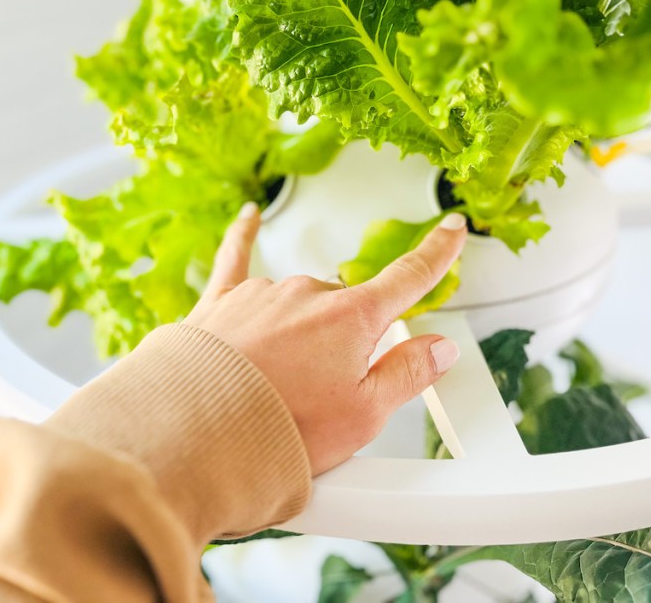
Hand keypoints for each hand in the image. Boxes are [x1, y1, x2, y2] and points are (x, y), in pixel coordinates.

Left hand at [185, 203, 466, 474]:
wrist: (198, 432)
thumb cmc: (281, 428)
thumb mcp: (365, 416)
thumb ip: (408, 374)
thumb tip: (440, 348)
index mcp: (352, 318)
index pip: (409, 278)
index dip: (437, 253)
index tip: (453, 229)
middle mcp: (309, 293)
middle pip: (347, 306)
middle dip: (345, 342)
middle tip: (323, 397)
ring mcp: (263, 293)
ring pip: (298, 302)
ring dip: (298, 332)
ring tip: (276, 389)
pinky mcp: (221, 301)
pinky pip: (235, 258)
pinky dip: (244, 237)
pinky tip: (248, 217)